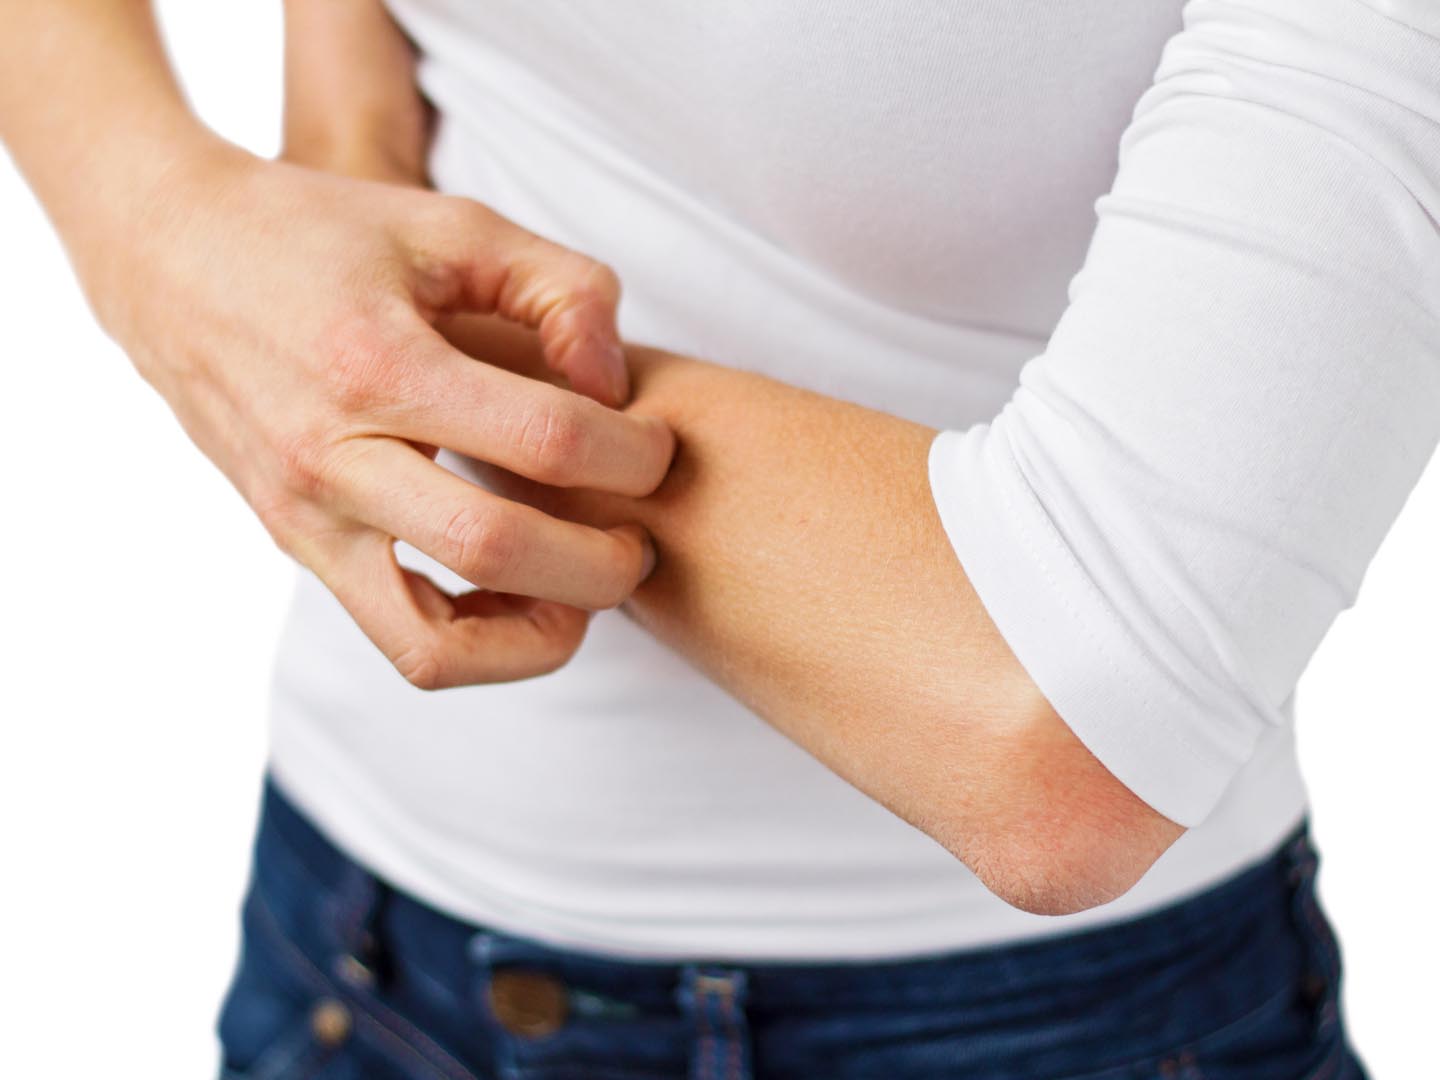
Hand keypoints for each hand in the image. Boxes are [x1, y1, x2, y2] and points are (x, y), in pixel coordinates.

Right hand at [94, 144, 673, 687]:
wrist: (173, 260)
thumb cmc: (326, 235)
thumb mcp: (454, 223)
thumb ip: (562, 287)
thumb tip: (615, 388)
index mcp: (378, 362)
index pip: (546, 440)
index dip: (633, 454)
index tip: (656, 446)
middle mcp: (333, 456)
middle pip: (498, 551)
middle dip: (604, 563)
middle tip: (639, 537)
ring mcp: (308, 519)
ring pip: (435, 644)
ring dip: (538, 635)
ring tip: (583, 591)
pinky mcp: (302, 548)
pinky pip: (401, 641)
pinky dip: (479, 646)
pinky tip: (522, 597)